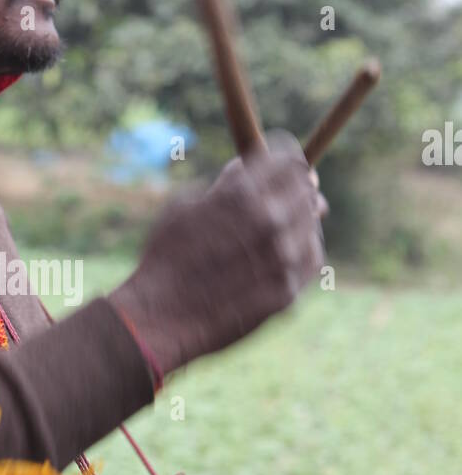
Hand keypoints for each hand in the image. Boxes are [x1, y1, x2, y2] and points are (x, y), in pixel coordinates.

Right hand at [108, 130, 325, 376]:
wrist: (161, 318)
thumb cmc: (165, 259)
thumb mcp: (184, 206)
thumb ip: (225, 184)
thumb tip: (248, 170)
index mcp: (241, 193)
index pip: (290, 157)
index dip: (287, 157)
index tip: (284, 163)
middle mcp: (269, 220)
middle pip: (306, 187)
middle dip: (296, 186)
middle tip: (288, 192)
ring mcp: (283, 257)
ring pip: (312, 222)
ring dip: (299, 218)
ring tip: (280, 226)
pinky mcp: (288, 289)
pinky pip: (312, 256)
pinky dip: (303, 248)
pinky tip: (286, 251)